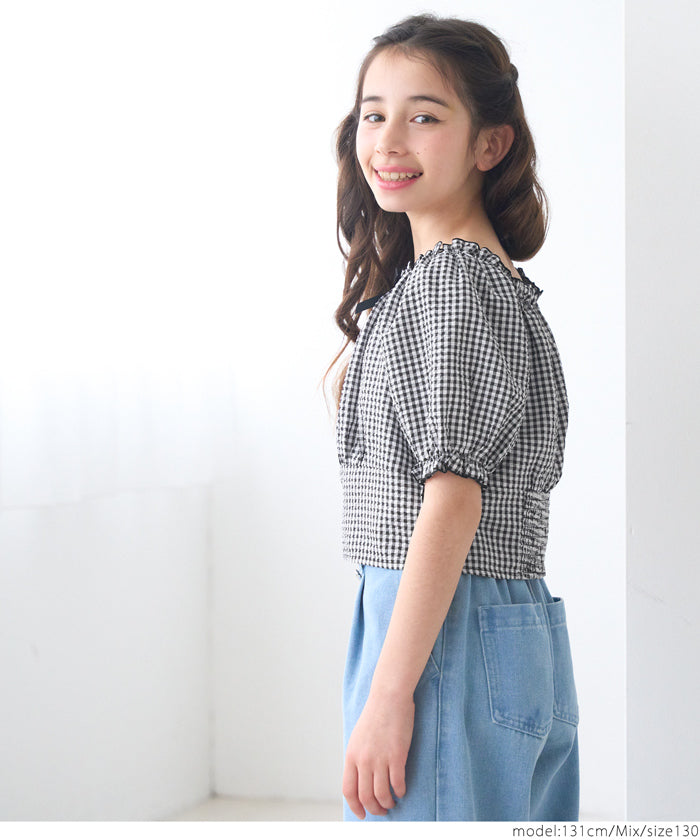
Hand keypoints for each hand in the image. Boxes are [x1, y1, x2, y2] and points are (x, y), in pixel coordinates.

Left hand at [342, 688, 414, 818]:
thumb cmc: (375, 715)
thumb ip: (357, 758)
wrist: (388, 697)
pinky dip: (400, 791)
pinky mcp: (397, 755)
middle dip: (374, 809)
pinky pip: (397, 783)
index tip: (362, 814)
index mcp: (351, 755)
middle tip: (381, 810)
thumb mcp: (358, 738)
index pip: (348, 790)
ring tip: (392, 802)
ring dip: (388, 803)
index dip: (355, 806)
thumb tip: (361, 779)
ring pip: (382, 794)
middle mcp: (363, 760)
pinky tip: (402, 790)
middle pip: (366, 796)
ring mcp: (380, 758)